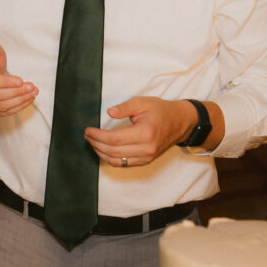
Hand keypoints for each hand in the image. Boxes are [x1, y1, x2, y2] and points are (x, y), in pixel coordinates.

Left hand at [84, 97, 198, 166]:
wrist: (179, 122)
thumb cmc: (160, 110)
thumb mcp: (142, 102)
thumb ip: (124, 107)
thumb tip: (109, 112)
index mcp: (145, 133)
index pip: (114, 139)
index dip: (97, 136)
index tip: (88, 130)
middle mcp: (146, 148)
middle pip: (112, 151)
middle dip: (96, 144)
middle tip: (87, 135)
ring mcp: (147, 157)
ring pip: (116, 161)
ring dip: (100, 153)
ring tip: (92, 142)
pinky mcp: (146, 160)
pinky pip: (124, 164)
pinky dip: (110, 158)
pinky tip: (103, 149)